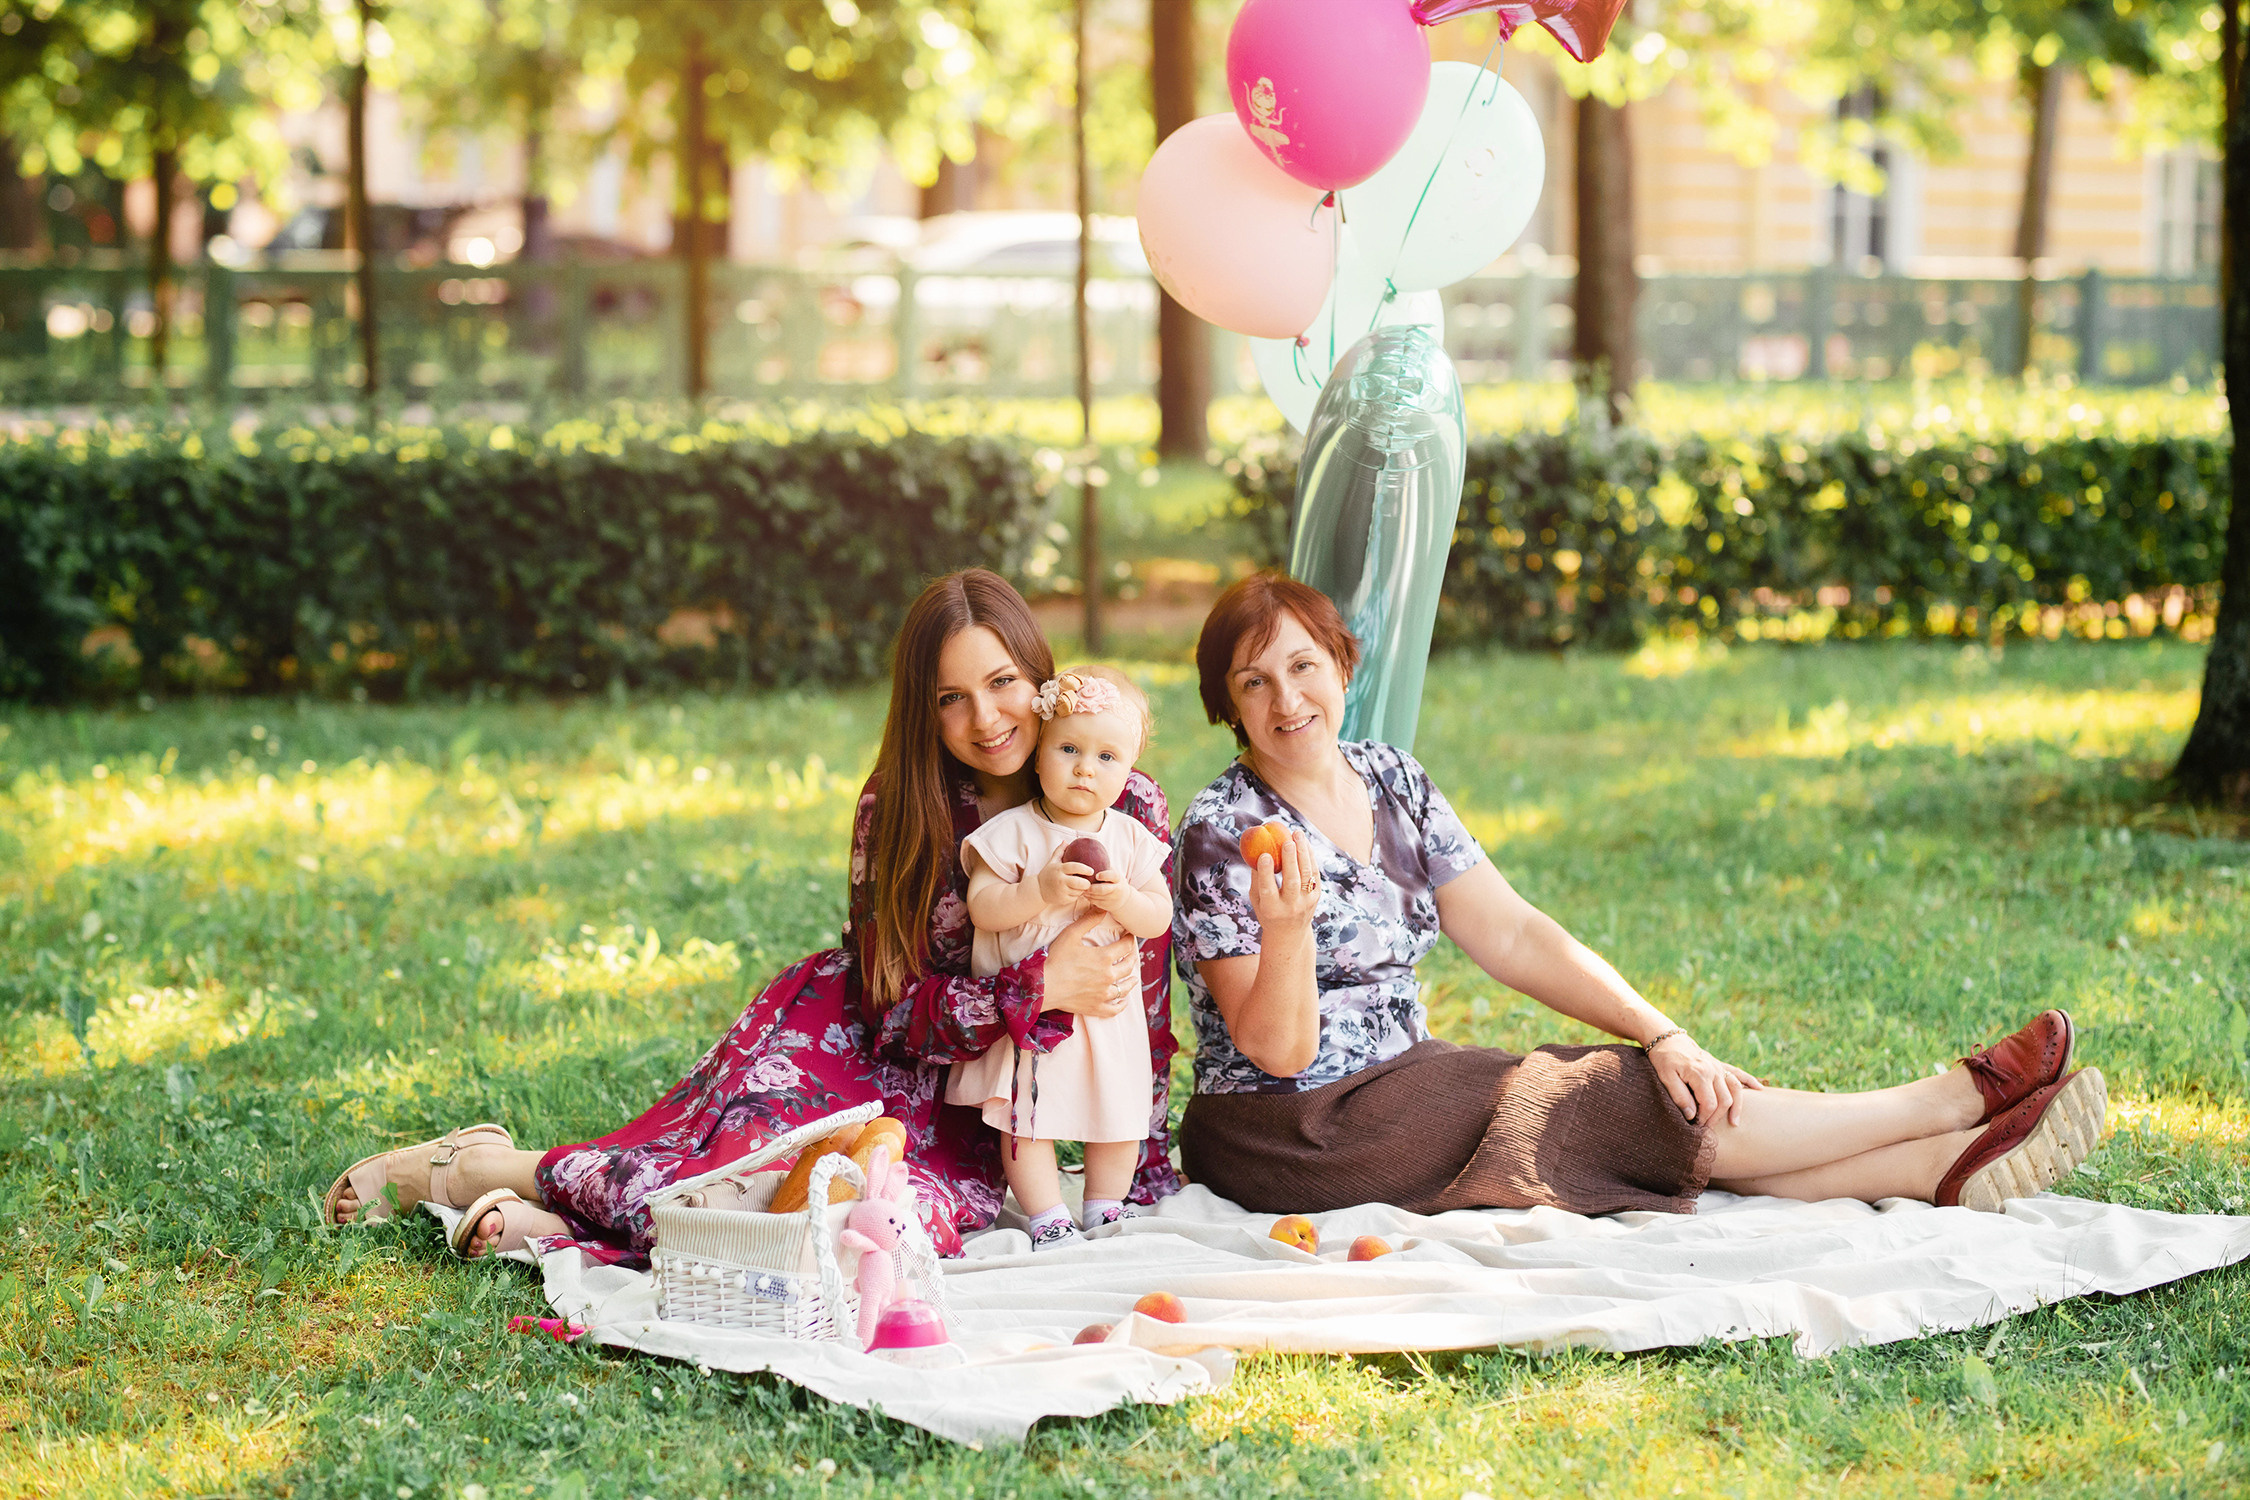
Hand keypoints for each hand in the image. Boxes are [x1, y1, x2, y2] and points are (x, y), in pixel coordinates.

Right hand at [1037, 855, 1092, 907]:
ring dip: (1082, 889)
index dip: (1085, 868)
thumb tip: (1066, 841)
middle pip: (1079, 882)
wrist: (1038, 890)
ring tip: (1081, 886)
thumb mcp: (1052, 861)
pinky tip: (1075, 891)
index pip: (1074, 867)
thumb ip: (1059, 851)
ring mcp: (1061, 891)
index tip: (1091, 870)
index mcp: (1059, 869)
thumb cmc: (1048, 874)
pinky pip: (1075, 898)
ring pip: (1078, 891)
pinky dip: (1077, 895)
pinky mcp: (1063, 900)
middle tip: (1089, 881)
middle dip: (1087, 883)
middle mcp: (1060, 880)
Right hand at [1040, 910, 1135, 1018]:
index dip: (1130, 939)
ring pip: (1125, 988)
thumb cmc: (1055, 959)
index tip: (1129, 936)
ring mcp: (1103, 994)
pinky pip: (1114, 1008)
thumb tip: (1103, 908)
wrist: (1043, 986)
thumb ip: (1088, 920)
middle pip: (1129, 966)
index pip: (1125, 946)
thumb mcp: (1071, 934)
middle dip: (1132, 957)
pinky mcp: (1096, 1007)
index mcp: (1104, 958)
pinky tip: (1122, 1000)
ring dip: (1131, 981)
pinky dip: (1121, 1004)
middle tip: (1131, 953)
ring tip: (1132, 977)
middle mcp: (1108, 976)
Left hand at [1081, 871, 1130, 912]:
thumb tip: (1090, 852)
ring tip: (1080, 887)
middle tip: (1085, 884)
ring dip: (1087, 892)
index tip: (1097, 875)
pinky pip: (1094, 901)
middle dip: (1093, 888)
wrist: (1124, 899)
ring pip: (1096, 897)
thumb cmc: (1115, 882)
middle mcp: (1115, 889)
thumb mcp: (1114, 874)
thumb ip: (1105, 867)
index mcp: (1118, 879)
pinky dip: (1087, 897)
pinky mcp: (1105, 906)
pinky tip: (1083, 892)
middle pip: (1103, 890)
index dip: (1105, 875)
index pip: (1113, 876)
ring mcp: (1110, 899)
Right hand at [1246, 830, 1320, 938]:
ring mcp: (1306, 902)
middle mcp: (1290, 907)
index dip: (1266, 872)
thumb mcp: (1257, 900)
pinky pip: (1314, 873)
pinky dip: (1310, 856)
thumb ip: (1256, 878)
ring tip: (1297, 834)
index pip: (1268, 889)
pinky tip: (1304, 843)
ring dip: (1303, 853)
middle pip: (1292, 881)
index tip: (1264, 854)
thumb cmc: (1267, 911)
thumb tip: (1254, 850)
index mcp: (1271, 909)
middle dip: (1290, 860)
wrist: (1290, 933)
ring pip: (1306, 875)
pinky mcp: (1316, 896)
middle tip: (1287, 841)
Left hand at [1647, 1034, 1763, 1125]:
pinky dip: (1749, 1081)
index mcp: (1700, 1074)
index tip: (1696, 1126)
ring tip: (1734, 1122)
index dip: (1704, 1118)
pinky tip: (1760, 1089)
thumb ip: (1679, 1096)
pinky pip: (1738, 1073)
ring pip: (1735, 1089)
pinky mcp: (1719, 1064)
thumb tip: (1692, 1115)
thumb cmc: (1664, 1059)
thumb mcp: (1665, 1077)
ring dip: (1737, 1106)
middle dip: (1717, 1117)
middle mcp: (1714, 1070)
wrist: (1667, 1038)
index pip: (1709, 1104)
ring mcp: (1718, 1067)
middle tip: (1707, 1128)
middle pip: (1724, 1099)